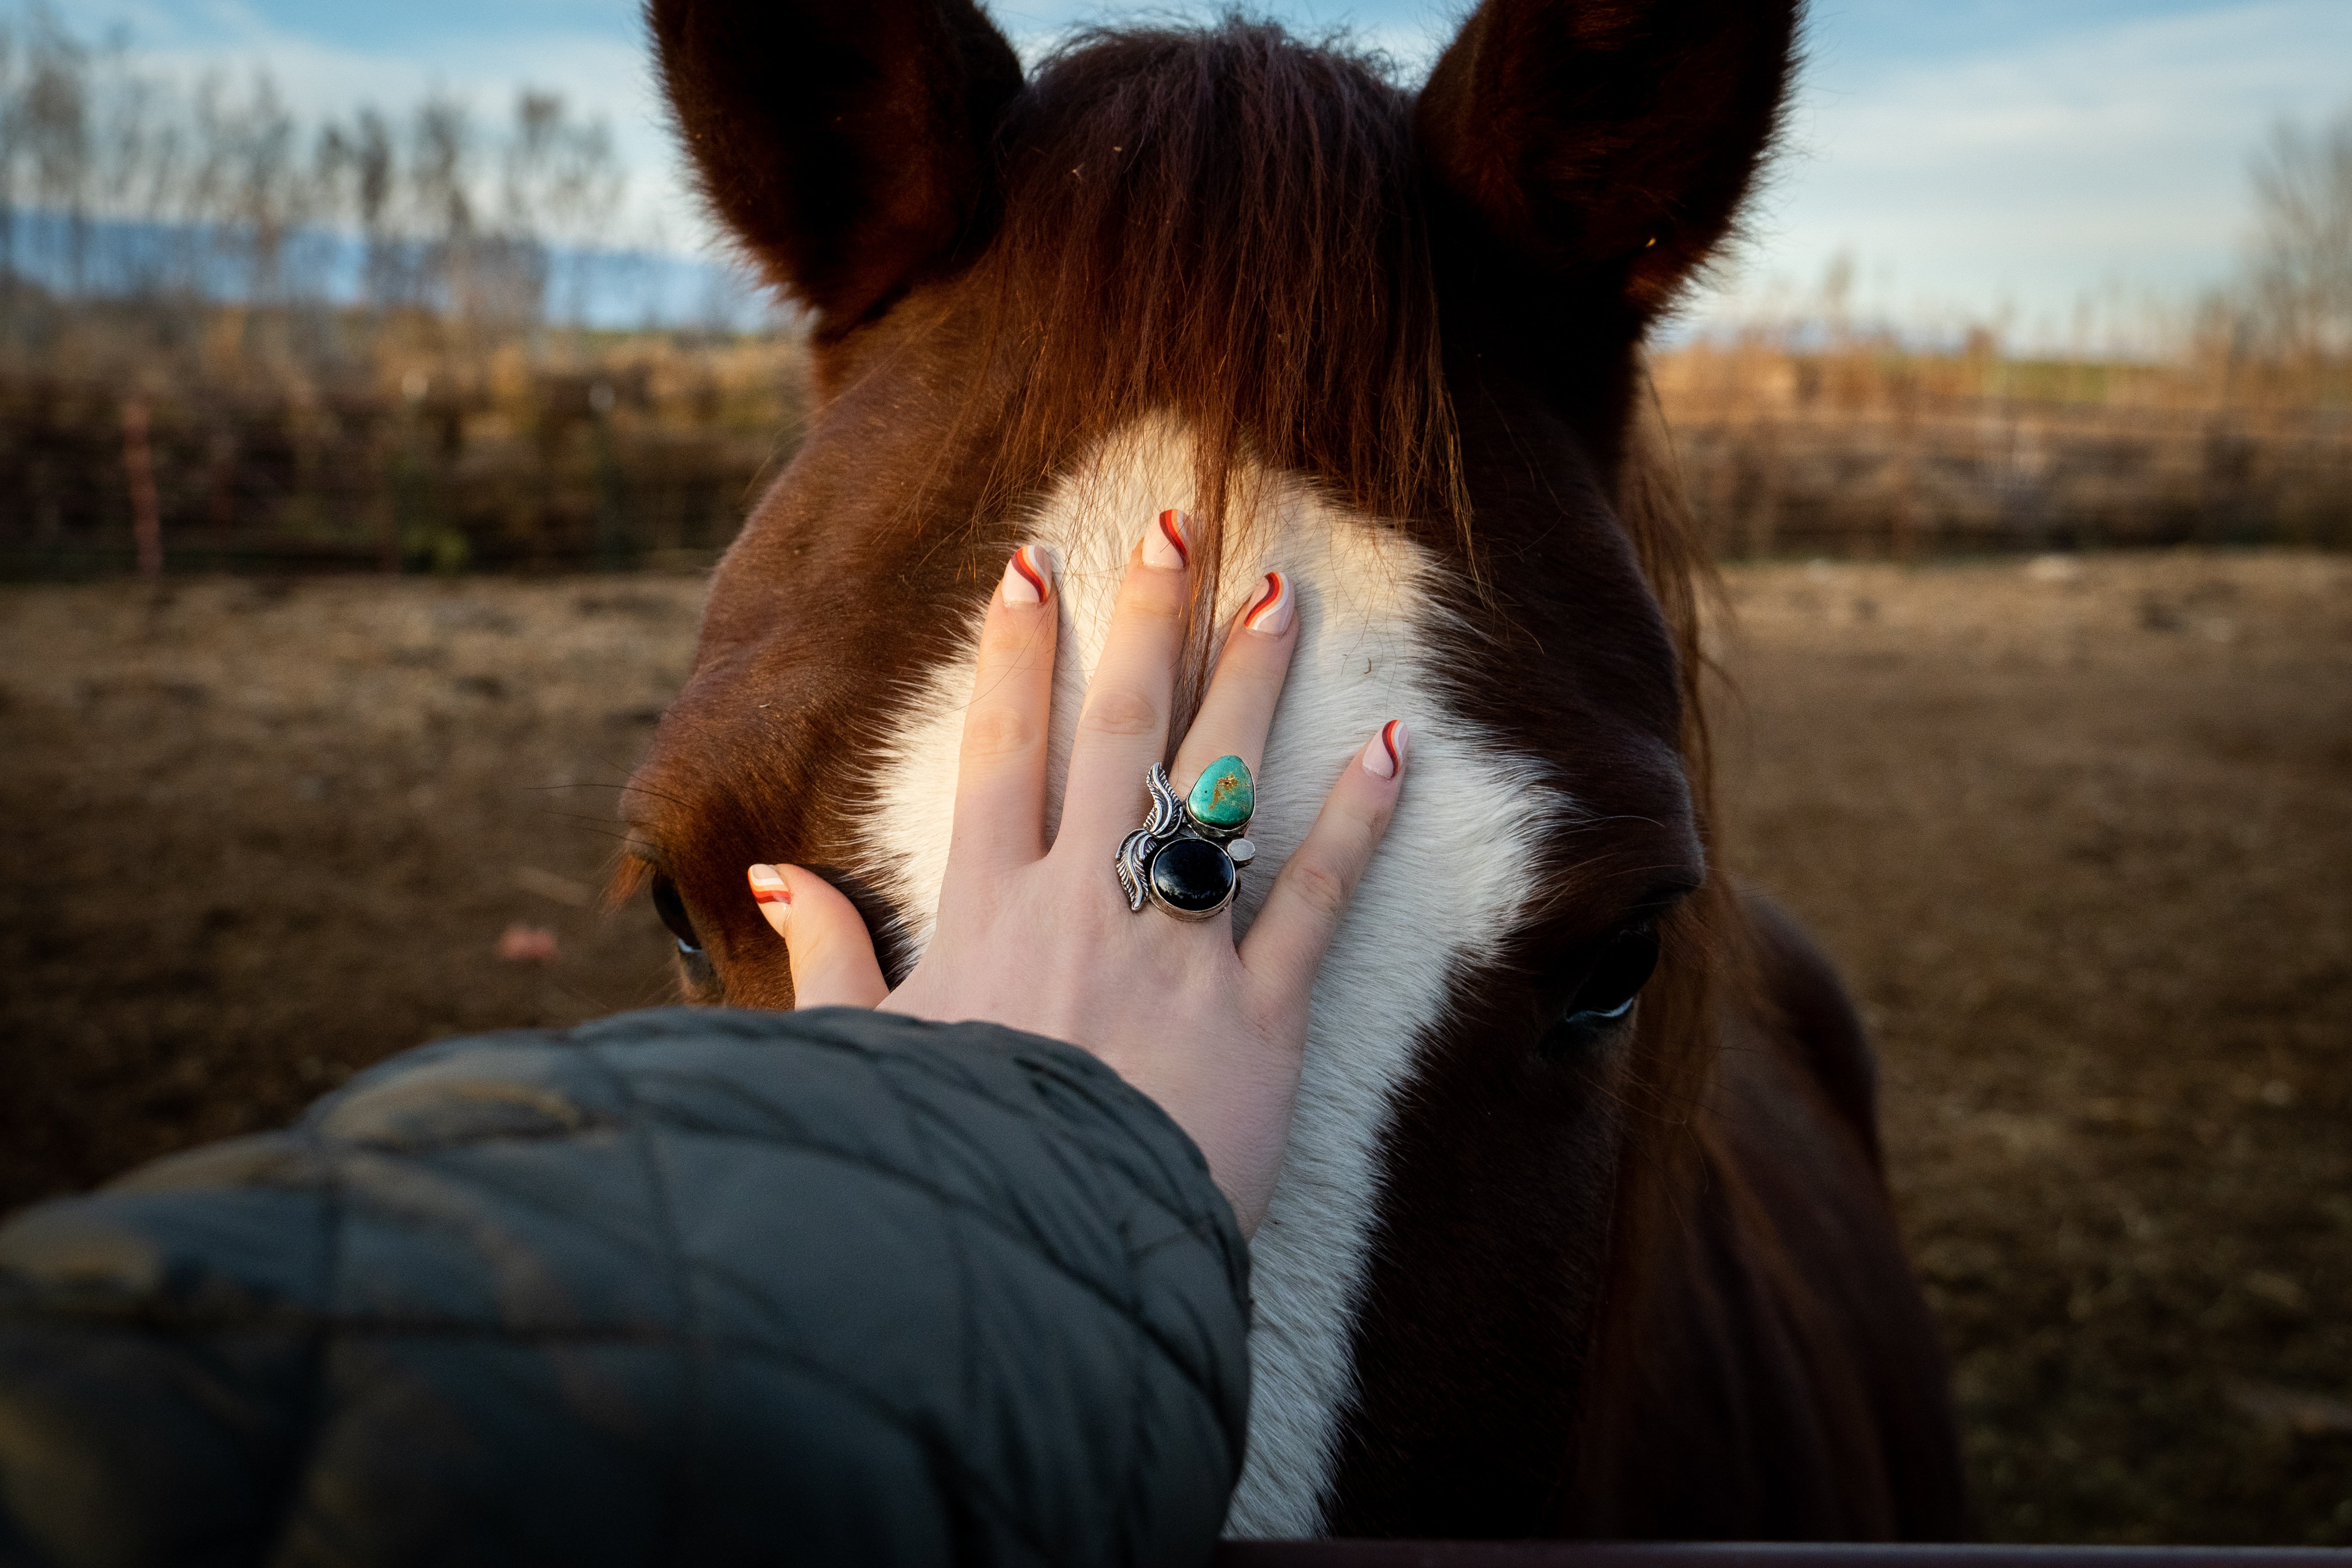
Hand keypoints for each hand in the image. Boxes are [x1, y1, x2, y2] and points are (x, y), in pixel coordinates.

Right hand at [742, 513, 1406, 1234]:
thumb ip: (832, 959)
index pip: (1004, 749)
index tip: (1031, 566)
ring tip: (1282, 593)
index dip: (1015, 654)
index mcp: (991, 905)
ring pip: (1219, 786)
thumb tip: (781, 878)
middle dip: (1146, 620)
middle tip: (1180, 522)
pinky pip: (1317, 900)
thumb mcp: (870, 1054)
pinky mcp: (1259, 1015)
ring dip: (1251, 682)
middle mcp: (1085, 902)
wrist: (1029, 1255)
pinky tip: (1389, 746)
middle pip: (1120, 732)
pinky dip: (1355, 822)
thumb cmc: (942, 1157)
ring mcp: (1177, 950)